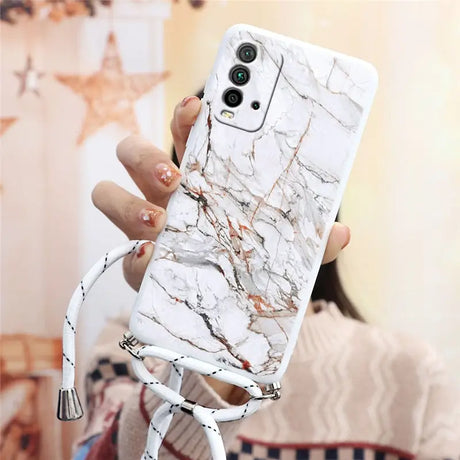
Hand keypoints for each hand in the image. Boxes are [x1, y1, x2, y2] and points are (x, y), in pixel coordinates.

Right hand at [92, 95, 350, 403]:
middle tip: (175, 177)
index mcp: (199, 178)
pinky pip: (122, 256)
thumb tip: (341, 233)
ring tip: (160, 223)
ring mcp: (146, 228)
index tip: (198, 108)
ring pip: (109, 194)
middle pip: (132, 153)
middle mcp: (165, 196)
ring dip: (128, 204)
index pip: (183, 133)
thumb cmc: (254, 261)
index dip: (185, 116)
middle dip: (145, 156)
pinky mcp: (139, 266)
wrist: (235, 308)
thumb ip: (311, 241)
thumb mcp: (284, 247)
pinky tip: (155, 262)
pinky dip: (134, 258)